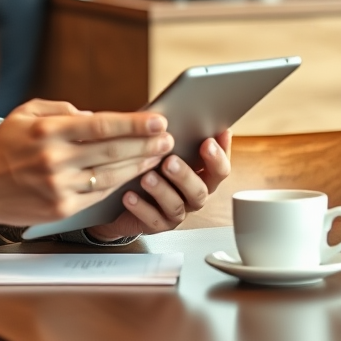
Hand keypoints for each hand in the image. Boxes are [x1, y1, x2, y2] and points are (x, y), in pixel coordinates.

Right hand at [0, 100, 174, 249]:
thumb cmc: (2, 148)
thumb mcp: (24, 114)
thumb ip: (58, 108)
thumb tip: (93, 114)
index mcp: (48, 131)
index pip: (101, 125)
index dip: (134, 123)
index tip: (157, 120)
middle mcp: (55, 158)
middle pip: (113, 150)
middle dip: (146, 144)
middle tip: (168, 138)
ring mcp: (59, 186)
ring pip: (111, 174)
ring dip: (140, 164)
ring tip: (158, 155)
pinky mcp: (62, 208)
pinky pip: (100, 194)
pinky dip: (121, 183)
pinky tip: (134, 174)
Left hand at [85, 131, 231, 241]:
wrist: (121, 199)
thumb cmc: (146, 164)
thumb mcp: (157, 148)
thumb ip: (167, 135)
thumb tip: (165, 115)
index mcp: (199, 174)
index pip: (219, 168)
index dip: (219, 156)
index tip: (209, 140)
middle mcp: (192, 195)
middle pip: (201, 189)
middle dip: (186, 174)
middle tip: (170, 161)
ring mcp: (176, 212)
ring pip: (177, 205)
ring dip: (162, 190)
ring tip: (146, 177)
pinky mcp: (156, 225)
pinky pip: (152, 220)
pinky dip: (141, 207)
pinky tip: (129, 196)